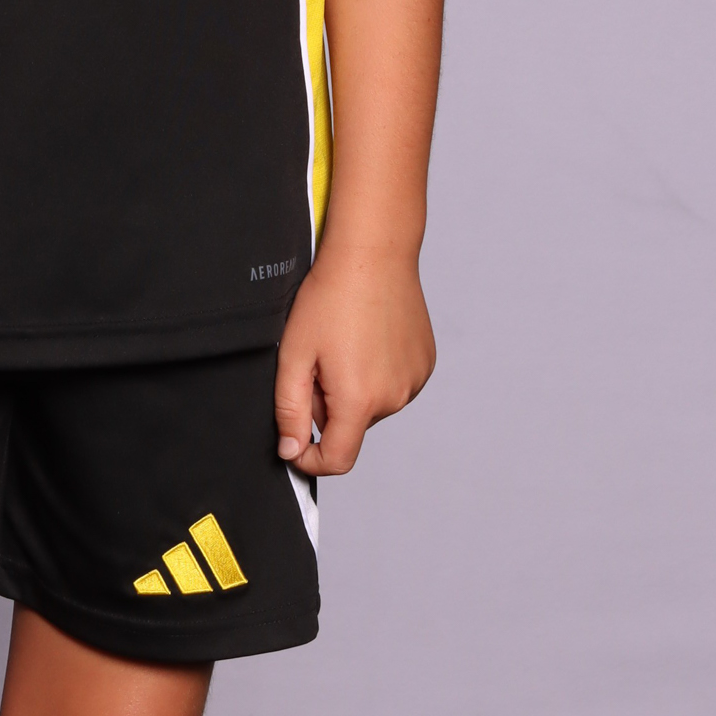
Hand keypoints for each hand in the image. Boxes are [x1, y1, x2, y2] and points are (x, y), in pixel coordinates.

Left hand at [274, 238, 434, 477]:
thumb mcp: (294, 354)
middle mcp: (394, 398)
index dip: (310, 460)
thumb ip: (289, 410)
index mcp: (359, 400)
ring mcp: (414, 381)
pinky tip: (368, 338)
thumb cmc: (330, 297)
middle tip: (318, 360)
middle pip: (352, 427)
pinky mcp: (425, 364)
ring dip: (353, 389)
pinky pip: (393, 385)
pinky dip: (376, 373)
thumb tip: (292, 451)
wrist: (372, 254)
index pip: (337, 460)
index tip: (295, 442)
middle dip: (328, 406)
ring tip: (345, 344)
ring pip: (372, 405)